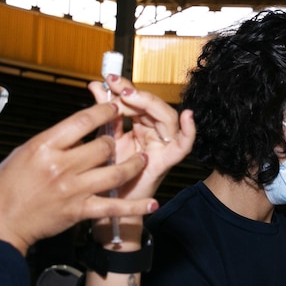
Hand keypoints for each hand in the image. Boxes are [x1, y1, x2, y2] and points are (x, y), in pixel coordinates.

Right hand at [0, 101, 158, 254]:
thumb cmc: (6, 187)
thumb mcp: (25, 153)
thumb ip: (52, 143)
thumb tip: (76, 134)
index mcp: (45, 146)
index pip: (82, 120)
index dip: (103, 112)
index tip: (113, 108)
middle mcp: (61, 166)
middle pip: (103, 145)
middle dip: (114, 141)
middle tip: (116, 142)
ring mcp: (73, 189)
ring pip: (114, 171)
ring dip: (132, 165)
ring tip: (140, 161)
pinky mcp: (79, 211)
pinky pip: (114, 206)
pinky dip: (135, 206)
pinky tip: (150, 203)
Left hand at [88, 75, 194, 201]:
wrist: (104, 205)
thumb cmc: (106, 173)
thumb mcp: (104, 136)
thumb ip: (103, 112)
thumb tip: (95, 85)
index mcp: (139, 126)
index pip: (137, 100)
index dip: (125, 88)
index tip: (108, 80)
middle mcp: (154, 134)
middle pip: (153, 106)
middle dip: (135, 93)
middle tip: (117, 87)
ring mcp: (162, 147)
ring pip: (168, 118)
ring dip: (150, 104)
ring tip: (130, 96)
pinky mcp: (167, 162)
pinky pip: (184, 146)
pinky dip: (190, 131)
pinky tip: (188, 117)